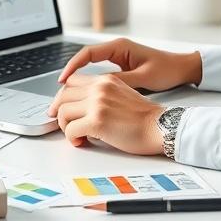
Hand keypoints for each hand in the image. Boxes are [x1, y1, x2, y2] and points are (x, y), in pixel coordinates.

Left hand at [46, 72, 164, 153]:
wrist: (161, 127)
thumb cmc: (146, 117)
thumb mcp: (123, 94)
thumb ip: (102, 95)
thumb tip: (82, 107)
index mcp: (106, 80)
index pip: (72, 81)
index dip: (64, 96)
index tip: (63, 107)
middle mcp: (100, 88)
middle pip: (63, 94)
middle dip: (60, 112)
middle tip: (65, 124)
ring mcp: (98, 103)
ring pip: (63, 111)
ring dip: (65, 126)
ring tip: (76, 134)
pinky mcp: (98, 121)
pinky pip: (71, 129)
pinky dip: (72, 138)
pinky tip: (81, 141)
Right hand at [56, 37, 202, 92]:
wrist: (182, 68)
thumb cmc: (167, 69)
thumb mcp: (143, 77)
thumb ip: (121, 81)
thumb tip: (99, 89)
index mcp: (119, 47)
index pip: (87, 54)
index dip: (72, 66)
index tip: (63, 81)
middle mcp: (116, 50)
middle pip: (84, 59)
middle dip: (70, 74)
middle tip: (59, 92)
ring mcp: (117, 58)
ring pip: (90, 67)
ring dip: (78, 80)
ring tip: (66, 96)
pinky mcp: (120, 67)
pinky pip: (98, 72)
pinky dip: (89, 82)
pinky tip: (83, 95)